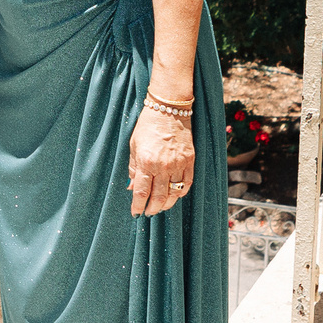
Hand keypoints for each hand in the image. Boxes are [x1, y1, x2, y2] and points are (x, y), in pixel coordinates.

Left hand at [127, 100, 194, 215]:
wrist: (168, 109)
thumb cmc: (147, 126)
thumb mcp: (134, 146)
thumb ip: (133, 168)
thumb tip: (132, 186)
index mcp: (146, 162)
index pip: (142, 192)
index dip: (138, 206)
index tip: (136, 213)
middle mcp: (163, 166)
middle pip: (159, 197)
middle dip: (152, 209)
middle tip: (148, 213)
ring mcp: (178, 164)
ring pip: (174, 194)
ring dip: (166, 204)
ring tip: (160, 207)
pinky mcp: (190, 161)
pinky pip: (187, 184)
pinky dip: (181, 193)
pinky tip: (174, 195)